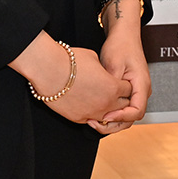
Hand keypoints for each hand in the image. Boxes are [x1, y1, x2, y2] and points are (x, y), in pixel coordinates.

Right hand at [10, 33, 131, 123]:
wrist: (47, 70)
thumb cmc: (69, 62)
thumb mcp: (94, 58)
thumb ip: (104, 69)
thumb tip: (103, 73)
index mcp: (113, 87)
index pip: (129, 90)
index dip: (124, 84)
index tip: (119, 81)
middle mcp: (106, 104)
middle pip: (123, 106)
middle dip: (120, 98)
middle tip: (112, 91)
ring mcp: (92, 113)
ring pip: (109, 117)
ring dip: (108, 109)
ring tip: (101, 99)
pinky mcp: (79, 119)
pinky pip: (93, 120)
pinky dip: (94, 113)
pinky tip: (88, 103)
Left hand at [96, 13, 150, 133]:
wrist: (124, 36)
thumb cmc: (120, 46)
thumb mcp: (113, 64)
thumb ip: (111, 85)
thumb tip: (105, 102)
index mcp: (142, 85)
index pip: (137, 111)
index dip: (121, 117)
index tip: (105, 116)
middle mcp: (142, 91)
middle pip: (132, 118)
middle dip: (114, 124)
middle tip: (95, 124)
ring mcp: (137, 92)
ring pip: (127, 115)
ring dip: (112, 121)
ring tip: (94, 120)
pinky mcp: (129, 91)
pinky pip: (123, 108)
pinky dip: (111, 113)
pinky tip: (97, 112)